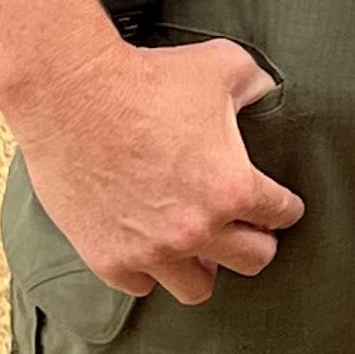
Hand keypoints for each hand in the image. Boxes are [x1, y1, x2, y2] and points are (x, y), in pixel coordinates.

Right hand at [4, 32, 304, 306]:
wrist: (69, 94)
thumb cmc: (147, 78)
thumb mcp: (225, 65)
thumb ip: (259, 85)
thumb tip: (271, 94)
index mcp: (233, 188)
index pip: (282, 214)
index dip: (285, 206)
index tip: (278, 205)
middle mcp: (197, 229)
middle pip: (254, 260)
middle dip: (255, 241)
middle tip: (244, 226)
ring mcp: (151, 250)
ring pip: (197, 288)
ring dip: (203, 266)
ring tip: (199, 246)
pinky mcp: (108, 259)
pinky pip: (141, 286)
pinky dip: (148, 269)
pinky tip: (150, 246)